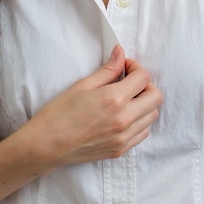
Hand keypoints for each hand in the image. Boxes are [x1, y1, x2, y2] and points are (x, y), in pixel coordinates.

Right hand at [23, 45, 161, 172]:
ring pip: (152, 115)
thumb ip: (107, 70)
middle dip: (145, 84)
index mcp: (114, 99)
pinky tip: (122, 115)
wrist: (47, 145)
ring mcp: (124, 137)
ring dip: (144, 103)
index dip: (135, 67)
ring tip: (124, 99)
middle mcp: (125, 119)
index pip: (144, 77)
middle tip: (128, 81)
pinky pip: (143, 132)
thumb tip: (120, 53)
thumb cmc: (59, 113)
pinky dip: (139, 121)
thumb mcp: (82, 85)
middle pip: (156, 97)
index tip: (123, 67)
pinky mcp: (121, 150)